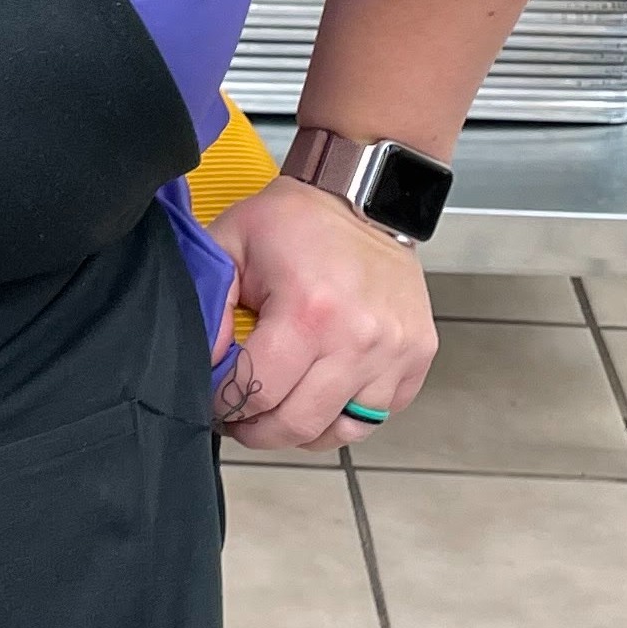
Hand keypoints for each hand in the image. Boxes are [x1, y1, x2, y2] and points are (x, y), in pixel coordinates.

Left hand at [208, 176, 436, 453]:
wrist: (364, 197)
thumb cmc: (296, 220)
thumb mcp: (231, 243)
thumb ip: (210, 304)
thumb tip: (208, 362)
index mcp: (309, 311)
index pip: (257, 393)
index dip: (224, 404)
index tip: (214, 399)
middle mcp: (359, 338)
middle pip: (297, 424)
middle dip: (257, 429)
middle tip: (239, 417)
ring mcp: (395, 351)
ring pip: (340, 430)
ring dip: (302, 429)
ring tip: (278, 410)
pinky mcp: (418, 355)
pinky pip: (377, 415)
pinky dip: (345, 415)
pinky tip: (320, 394)